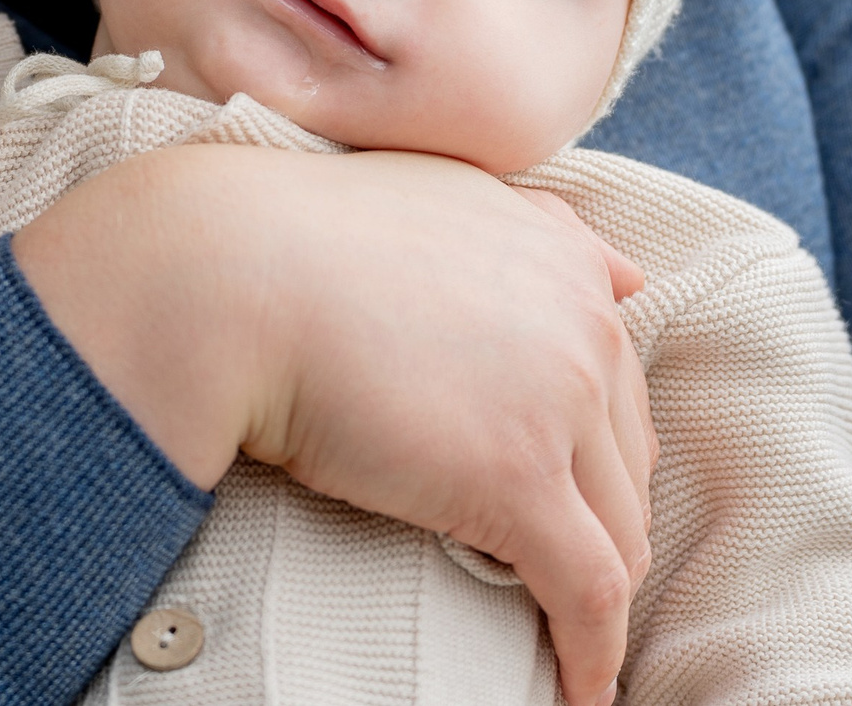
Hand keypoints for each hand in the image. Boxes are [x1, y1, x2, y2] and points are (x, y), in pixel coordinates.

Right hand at [13, 146, 653, 705]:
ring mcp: (556, 402)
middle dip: (602, 522)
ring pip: (619, 531)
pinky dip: (592, 653)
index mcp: (559, 258)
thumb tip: (624, 272)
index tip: (571, 496)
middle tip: (558, 574)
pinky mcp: (515, 481)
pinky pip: (587, 592)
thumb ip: (531, 229)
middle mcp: (580, 322)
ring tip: (566, 637)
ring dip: (601, 592)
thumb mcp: (441, 196)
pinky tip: (575, 689)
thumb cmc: (296, 240)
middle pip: (625, 460)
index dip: (594, 450)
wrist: (226, 276)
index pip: (614, 378)